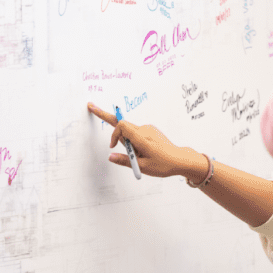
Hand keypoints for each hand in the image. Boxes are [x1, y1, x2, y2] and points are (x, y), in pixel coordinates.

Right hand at [87, 103, 204, 179]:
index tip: (112, 146)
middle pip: (122, 123)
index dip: (114, 134)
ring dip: (127, 140)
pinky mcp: (150, 130)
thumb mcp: (142, 166)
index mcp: (142, 138)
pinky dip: (133, 140)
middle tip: (91, 106)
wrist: (180, 160)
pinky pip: (136, 133)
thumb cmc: (163, 164)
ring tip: (139, 155)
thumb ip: (124, 161)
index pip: (121, 126)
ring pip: (129, 131)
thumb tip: (110, 156)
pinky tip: (142, 151)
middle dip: (107, 117)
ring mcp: (148, 129)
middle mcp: (144, 130)